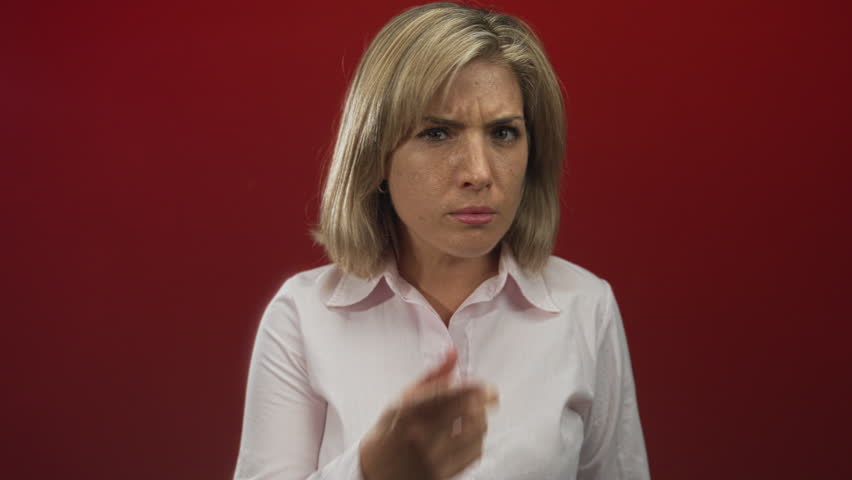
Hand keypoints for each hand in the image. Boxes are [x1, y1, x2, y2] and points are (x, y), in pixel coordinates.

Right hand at [359, 348, 498, 479]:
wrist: (376, 470)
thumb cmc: (391, 431)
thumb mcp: (403, 399)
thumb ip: (432, 376)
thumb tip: (453, 354)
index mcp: (409, 410)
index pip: (450, 393)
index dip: (474, 387)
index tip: (485, 385)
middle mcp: (421, 432)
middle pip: (467, 411)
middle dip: (484, 400)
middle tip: (488, 396)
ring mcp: (432, 456)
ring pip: (475, 432)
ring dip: (482, 419)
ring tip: (477, 414)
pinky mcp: (442, 474)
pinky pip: (474, 454)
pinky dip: (478, 440)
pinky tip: (471, 435)